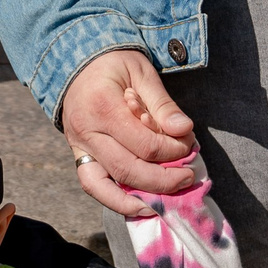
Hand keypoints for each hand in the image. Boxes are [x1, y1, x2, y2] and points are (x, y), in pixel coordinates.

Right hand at [60, 47, 197, 217]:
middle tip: (188, 176)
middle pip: (127, 168)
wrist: (77, 61)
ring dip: (138, 198)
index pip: (145, 144)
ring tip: (163, 202)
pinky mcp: (77, 154)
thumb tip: (184, 130)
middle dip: (162, 179)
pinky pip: (91, 185)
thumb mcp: (142, 72)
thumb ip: (163, 104)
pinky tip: (138, 207)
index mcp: (103, 106)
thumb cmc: (114, 63)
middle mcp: (86, 130)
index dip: (173, 151)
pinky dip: (114, 201)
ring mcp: (78, 145)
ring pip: (106, 185)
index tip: (189, 144)